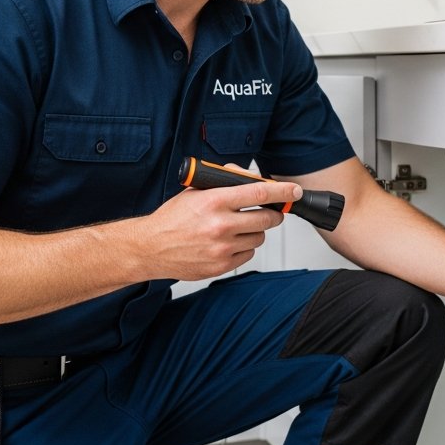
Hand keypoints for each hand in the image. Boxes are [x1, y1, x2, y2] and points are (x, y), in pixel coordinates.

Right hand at [139, 178, 299, 280]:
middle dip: (272, 214)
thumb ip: (224, 182)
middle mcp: (220, 225)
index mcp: (214, 201)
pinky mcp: (221, 266)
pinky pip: (248, 254)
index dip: (282, 191)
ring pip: (260, 237)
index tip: (294, 191)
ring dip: (255, 232)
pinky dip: (244, 247)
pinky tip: (229, 242)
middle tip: (269, 211)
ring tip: (238, 228)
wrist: (150, 248)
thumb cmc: (172, 218)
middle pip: (267, 219)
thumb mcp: (196, 191)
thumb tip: (251, 178)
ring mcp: (221, 248)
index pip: (259, 193)